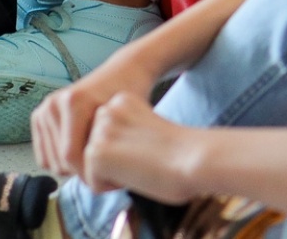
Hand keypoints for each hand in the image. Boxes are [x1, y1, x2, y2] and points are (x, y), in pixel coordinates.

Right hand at [32, 67, 160, 179]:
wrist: (122, 72)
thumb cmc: (129, 98)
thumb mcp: (125, 121)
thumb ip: (109, 148)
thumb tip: (95, 182)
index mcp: (74, 101)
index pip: (70, 155)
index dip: (89, 174)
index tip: (110, 179)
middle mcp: (54, 103)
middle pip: (59, 162)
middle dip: (83, 173)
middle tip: (105, 170)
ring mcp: (44, 109)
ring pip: (52, 162)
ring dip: (73, 168)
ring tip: (96, 160)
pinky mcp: (39, 117)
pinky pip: (45, 157)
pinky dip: (62, 161)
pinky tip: (83, 153)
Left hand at [82, 93, 203, 201]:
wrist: (194, 158)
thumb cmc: (180, 152)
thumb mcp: (144, 128)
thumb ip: (124, 133)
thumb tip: (105, 152)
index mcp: (120, 100)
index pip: (105, 138)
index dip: (127, 151)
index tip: (150, 146)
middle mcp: (106, 109)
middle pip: (95, 152)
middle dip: (115, 163)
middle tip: (145, 157)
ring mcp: (100, 130)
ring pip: (92, 168)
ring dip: (114, 175)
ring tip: (141, 163)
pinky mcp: (96, 152)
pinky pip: (93, 183)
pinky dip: (112, 186)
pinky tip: (136, 171)